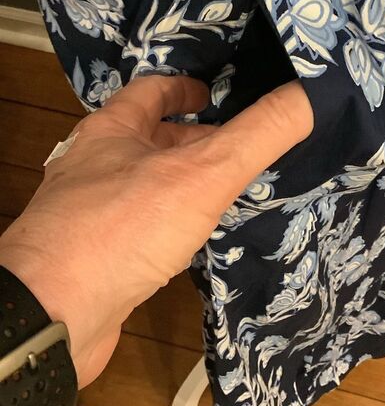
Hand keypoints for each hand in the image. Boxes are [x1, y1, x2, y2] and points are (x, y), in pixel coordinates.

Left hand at [0, 75, 312, 387]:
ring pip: (144, 182)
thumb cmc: (124, 228)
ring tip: (222, 189)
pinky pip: (139, 221)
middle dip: (191, 138)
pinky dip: (168, 218)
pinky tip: (189, 236)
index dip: (184, 87)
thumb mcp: (203, 173)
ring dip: (181, 180)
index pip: (150, 90)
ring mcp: (90, 212)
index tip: (214, 95)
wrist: (53, 317)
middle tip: (236, 148)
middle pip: (148, 137)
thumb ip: (259, 134)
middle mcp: (95, 166)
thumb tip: (310, 94)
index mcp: (111, 131)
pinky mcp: (94, 255)